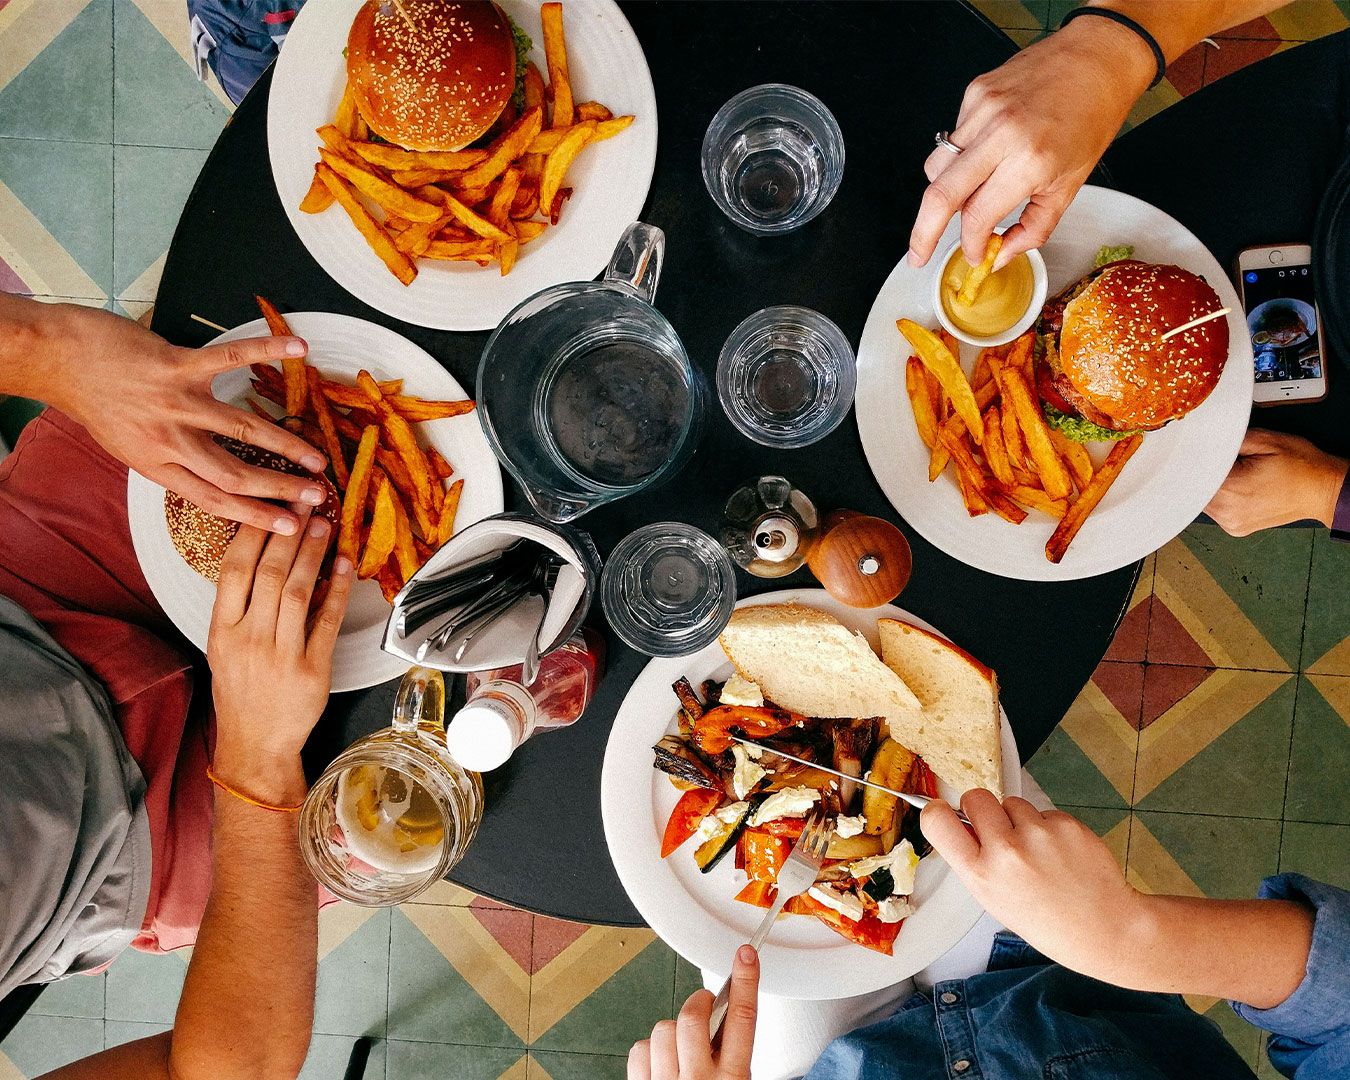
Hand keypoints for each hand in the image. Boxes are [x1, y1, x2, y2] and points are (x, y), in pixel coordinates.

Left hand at [38, 304, 328, 533]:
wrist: (58, 359)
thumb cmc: (94, 400)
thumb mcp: (128, 446)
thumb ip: (170, 459)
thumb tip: (211, 472)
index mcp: (156, 465)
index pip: (214, 499)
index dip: (256, 516)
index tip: (290, 527)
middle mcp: (168, 440)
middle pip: (235, 474)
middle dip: (281, 488)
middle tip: (317, 496)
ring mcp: (174, 402)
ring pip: (241, 429)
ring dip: (285, 445)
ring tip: (317, 457)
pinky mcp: (176, 365)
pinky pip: (229, 358)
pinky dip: (266, 350)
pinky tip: (298, 349)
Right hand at [207, 512, 352, 789]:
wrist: (255, 744)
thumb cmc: (241, 692)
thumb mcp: (224, 647)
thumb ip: (240, 606)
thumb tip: (266, 557)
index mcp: (222, 631)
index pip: (234, 570)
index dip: (253, 533)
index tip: (269, 505)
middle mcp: (249, 639)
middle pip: (270, 574)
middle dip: (289, 532)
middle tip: (305, 502)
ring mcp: (281, 655)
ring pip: (299, 592)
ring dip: (313, 554)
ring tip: (324, 524)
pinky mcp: (312, 670)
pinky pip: (327, 621)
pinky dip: (338, 590)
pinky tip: (345, 565)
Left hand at [628, 945, 757, 1079]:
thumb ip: (731, 1055)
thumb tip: (722, 1017)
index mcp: (732, 1079)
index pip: (742, 1018)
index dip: (744, 981)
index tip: (746, 956)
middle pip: (694, 1016)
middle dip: (697, 1002)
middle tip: (703, 1007)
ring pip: (664, 1028)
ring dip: (672, 1032)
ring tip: (680, 1052)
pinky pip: (639, 1049)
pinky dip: (649, 1050)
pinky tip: (660, 1063)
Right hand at [908, 17, 1154, 270]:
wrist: (1099, 57)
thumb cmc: (1092, 117)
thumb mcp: (1071, 185)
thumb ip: (1033, 228)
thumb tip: (1001, 253)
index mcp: (1029, 161)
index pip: (977, 217)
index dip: (971, 245)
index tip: (974, 254)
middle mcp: (1001, 133)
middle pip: (939, 195)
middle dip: (923, 234)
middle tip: (918, 255)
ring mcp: (983, 108)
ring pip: (936, 167)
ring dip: (944, 193)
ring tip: (968, 195)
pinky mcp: (975, 92)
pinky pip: (952, 138)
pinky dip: (961, 157)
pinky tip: (987, 151)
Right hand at [922, 791, 1147, 977]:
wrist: (1104, 927)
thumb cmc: (1048, 920)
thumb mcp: (994, 900)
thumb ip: (975, 861)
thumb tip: (962, 824)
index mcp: (981, 874)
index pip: (937, 821)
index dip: (937, 811)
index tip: (944, 812)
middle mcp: (1006, 851)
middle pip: (975, 797)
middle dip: (982, 808)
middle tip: (998, 829)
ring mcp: (1038, 834)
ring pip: (1013, 803)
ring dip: (1020, 819)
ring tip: (1038, 852)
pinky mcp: (1066, 824)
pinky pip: (1044, 812)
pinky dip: (1049, 827)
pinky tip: (1060, 854)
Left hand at [1205, 429, 1346, 535]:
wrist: (1323, 490)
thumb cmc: (1301, 467)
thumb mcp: (1265, 440)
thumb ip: (1229, 440)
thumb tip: (1206, 441)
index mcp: (1231, 491)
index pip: (1191, 476)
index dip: (1191, 461)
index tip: (1192, 453)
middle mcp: (1227, 512)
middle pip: (1193, 489)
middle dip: (1202, 473)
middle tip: (1220, 460)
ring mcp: (1231, 523)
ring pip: (1202, 500)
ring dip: (1209, 486)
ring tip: (1234, 474)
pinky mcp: (1235, 528)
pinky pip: (1215, 510)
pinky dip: (1219, 497)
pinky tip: (1236, 487)